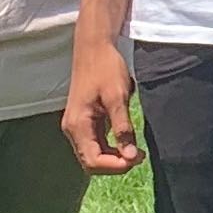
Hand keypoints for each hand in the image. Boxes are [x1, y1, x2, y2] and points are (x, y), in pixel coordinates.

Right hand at [64, 38, 144, 174]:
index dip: (115, 165)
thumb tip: (129, 155)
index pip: (92, 160)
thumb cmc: (106, 68)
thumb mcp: (118, 97)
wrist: (94, 47)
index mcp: (78, 125)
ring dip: (113, 157)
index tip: (137, 158)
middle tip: (139, 156)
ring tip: (136, 151)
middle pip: (90, 161)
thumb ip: (123, 127)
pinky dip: (110, 148)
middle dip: (115, 164)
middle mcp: (73, 129)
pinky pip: (95, 143)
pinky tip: (127, 142)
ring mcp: (77, 125)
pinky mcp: (84, 120)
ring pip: (92, 154)